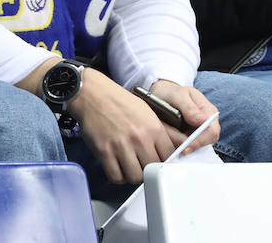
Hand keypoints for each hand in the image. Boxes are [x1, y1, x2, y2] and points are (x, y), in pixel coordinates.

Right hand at [70, 69, 176, 183]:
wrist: (93, 94)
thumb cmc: (120, 102)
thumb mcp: (148, 111)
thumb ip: (163, 132)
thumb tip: (178, 147)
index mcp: (153, 127)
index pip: (169, 157)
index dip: (164, 161)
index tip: (159, 161)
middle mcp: (139, 138)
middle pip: (152, 170)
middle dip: (148, 168)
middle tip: (142, 162)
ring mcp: (121, 146)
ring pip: (135, 177)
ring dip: (133, 174)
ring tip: (130, 165)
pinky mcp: (104, 152)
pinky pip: (116, 177)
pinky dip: (118, 176)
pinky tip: (118, 167)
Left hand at [149, 79, 220, 153]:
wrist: (163, 94)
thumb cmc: (171, 92)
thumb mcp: (178, 95)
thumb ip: (189, 107)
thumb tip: (202, 121)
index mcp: (209, 111)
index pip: (212, 132)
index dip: (200, 141)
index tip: (185, 146)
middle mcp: (208, 124)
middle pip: (205, 143)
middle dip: (188, 144)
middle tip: (171, 143)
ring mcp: (199, 132)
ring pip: (194, 147)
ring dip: (179, 144)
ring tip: (166, 134)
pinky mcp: (190, 138)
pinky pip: (187, 147)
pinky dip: (177, 145)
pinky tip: (167, 140)